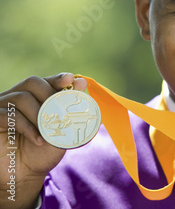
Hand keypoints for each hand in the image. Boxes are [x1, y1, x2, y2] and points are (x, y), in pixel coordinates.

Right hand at [0, 73, 86, 208]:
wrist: (23, 175)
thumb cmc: (42, 152)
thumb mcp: (62, 135)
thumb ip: (72, 117)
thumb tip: (88, 101)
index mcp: (34, 98)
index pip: (46, 81)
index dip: (58, 78)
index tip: (71, 79)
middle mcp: (16, 98)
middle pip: (32, 82)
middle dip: (50, 94)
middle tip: (59, 111)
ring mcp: (2, 108)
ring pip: (21, 97)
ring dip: (39, 114)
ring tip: (47, 132)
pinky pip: (8, 115)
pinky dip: (27, 126)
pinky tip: (38, 139)